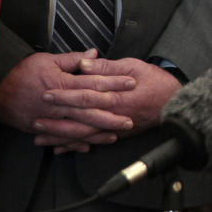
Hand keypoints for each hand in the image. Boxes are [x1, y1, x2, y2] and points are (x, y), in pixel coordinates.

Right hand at [0, 50, 135, 150]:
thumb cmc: (21, 71)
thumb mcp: (48, 59)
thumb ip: (74, 59)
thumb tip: (94, 54)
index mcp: (62, 84)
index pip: (94, 83)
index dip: (114, 83)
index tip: (132, 83)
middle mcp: (57, 103)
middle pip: (89, 111)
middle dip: (111, 117)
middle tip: (129, 120)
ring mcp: (48, 118)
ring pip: (76, 129)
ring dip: (96, 134)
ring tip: (114, 136)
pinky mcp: (38, 128)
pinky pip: (59, 139)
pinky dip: (73, 144)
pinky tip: (87, 146)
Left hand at [38, 57, 180, 143]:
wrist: (176, 102)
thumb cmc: (156, 82)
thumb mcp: (133, 66)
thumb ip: (107, 66)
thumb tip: (84, 63)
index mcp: (114, 96)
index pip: (82, 96)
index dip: (62, 95)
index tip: (45, 94)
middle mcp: (113, 115)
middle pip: (78, 120)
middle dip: (55, 122)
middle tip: (35, 121)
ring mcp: (115, 127)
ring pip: (83, 136)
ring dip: (61, 138)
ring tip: (41, 139)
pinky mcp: (119, 135)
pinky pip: (94, 143)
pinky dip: (77, 147)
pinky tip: (63, 149)